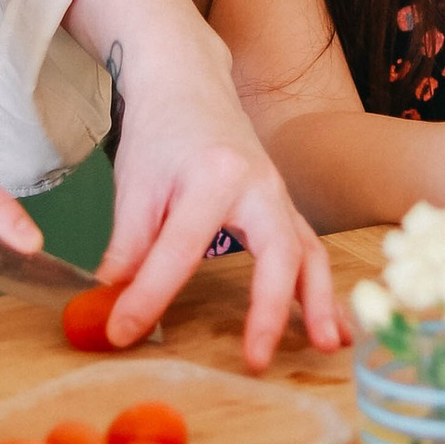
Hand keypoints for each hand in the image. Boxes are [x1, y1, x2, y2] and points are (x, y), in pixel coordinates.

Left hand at [75, 0, 343, 368]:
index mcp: (215, 175)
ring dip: (319, 304)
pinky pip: (312, 251)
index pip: (180, 249)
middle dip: (269, 309)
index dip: (149, 296)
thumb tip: (112, 303)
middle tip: (257, 360)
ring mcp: (280, 196)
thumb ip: (128, 246)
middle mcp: (259, 185)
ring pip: (310, 253)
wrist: (188, 84)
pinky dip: (323, 290)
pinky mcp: (285, 207)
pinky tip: (332, 328)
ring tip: (324, 348)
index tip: (122, 332)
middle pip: (277, 252)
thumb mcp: (134, 185)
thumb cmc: (159, 133)